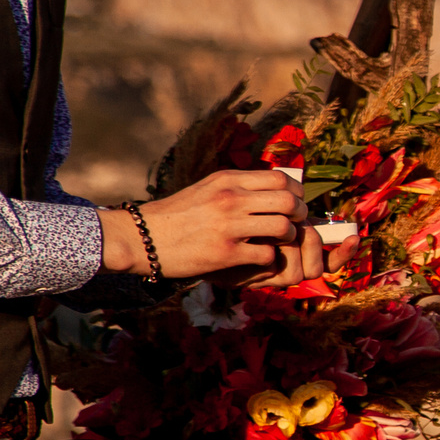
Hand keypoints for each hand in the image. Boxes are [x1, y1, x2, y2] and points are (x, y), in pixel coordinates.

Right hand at [102, 170, 319, 282]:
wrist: (140, 237)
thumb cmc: (177, 215)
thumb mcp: (207, 189)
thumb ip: (238, 187)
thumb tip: (274, 188)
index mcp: (228, 180)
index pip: (282, 179)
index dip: (297, 194)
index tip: (295, 204)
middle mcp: (230, 198)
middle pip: (289, 202)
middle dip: (299, 216)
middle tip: (293, 226)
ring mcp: (228, 226)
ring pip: (283, 228)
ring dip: (287, 238)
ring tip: (277, 243)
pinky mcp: (225, 253)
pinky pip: (267, 255)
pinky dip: (269, 260)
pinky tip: (258, 259)